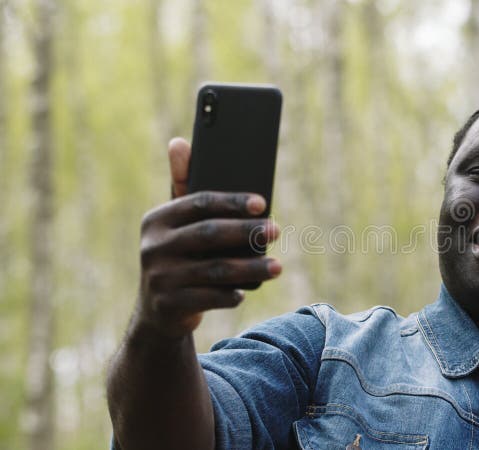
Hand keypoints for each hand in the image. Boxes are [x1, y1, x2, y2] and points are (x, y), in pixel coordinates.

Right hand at [133, 138, 281, 338]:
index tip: (262, 203)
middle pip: (209, 234)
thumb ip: (182, 186)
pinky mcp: (168, 304)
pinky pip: (208, 298)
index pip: (199, 203)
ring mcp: (159, 277)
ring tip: (278, 266)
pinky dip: (230, 295)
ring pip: (214, 270)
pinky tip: (247, 291)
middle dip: (247, 232)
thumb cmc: (178, 254)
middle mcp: (154, 246)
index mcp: (158, 219)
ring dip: (250, 268)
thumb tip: (179, 142)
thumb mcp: (176, 222)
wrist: (157, 309)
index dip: (232, 202)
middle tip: (276, 229)